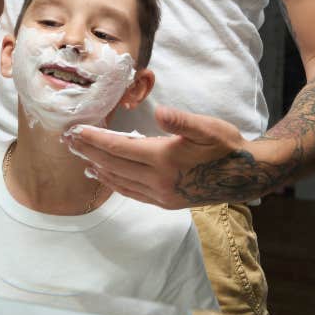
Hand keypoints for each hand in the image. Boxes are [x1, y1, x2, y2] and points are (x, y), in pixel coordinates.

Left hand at [65, 107, 250, 208]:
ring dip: (97, 169)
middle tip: (68, 141)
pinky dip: (114, 184)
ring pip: (120, 182)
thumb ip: (183, 121)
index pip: (119, 148)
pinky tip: (105, 176)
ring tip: (79, 158)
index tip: (76, 131)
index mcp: (164, 159)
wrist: (246, 176)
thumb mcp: (208, 127)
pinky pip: (132, 193)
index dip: (95, 140)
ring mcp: (161, 195)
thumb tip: (161, 112)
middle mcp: (158, 181)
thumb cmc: (227, 146)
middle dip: (89, 153)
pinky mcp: (166, 202)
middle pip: (114, 166)